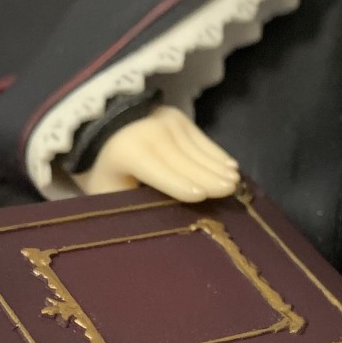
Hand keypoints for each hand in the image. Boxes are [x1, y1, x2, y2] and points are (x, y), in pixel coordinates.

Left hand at [74, 105, 240, 201]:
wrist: (106, 132)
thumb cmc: (109, 174)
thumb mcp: (109, 192)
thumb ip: (130, 204)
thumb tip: (157, 224)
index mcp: (127, 152)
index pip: (157, 170)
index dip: (178, 184)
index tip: (201, 197)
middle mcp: (149, 131)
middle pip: (183, 160)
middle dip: (209, 176)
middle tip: (231, 191)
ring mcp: (166, 122)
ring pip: (196, 150)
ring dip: (218, 166)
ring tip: (235, 181)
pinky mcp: (179, 118)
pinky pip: (202, 140)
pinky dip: (217, 154)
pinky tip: (230, 166)